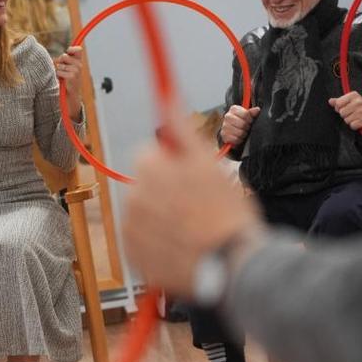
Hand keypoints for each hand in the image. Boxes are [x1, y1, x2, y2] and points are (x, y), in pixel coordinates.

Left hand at [55, 46, 84, 118]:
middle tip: (63, 69)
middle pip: (64, 56)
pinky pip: (59, 72)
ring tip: (64, 76)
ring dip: (59, 71)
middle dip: (60, 62)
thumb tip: (63, 55)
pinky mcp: (71, 76)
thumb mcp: (68, 68)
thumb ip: (66, 60)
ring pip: (60, 65)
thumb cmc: (68, 79)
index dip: (72, 49)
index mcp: (79, 62)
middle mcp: (79, 65)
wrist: (71, 94)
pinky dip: (58, 76)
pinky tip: (63, 81)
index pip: (78, 50)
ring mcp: (76, 71)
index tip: (68, 51)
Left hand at [124, 108, 260, 291]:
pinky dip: (153, 243)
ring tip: (189, 230)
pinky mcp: (132, 254)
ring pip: (141, 212)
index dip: (171, 166)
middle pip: (143, 185)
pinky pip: (138, 241)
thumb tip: (166, 97)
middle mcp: (133, 196)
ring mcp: (131, 227)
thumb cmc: (225, 213)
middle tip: (193, 207)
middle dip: (163, 192)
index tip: (190, 181)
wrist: (230, 264)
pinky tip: (178, 246)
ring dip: (158, 218)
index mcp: (149, 169)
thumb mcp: (207, 163)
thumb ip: (181, 130)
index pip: (148, 155)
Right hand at [219, 104, 260, 145]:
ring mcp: (225, 126)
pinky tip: (239, 137)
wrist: (232, 130)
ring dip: (243, 134)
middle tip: (246, 127)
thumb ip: (252, 113)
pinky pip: (235, 139)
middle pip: (242, 124)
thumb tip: (257, 109)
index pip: (245, 114)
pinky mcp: (224, 135)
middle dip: (246, 127)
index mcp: (234, 109)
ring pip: (239, 132)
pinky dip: (238, 140)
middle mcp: (228, 116)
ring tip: (243, 132)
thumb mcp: (247, 115)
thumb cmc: (241, 121)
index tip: (250, 121)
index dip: (250, 119)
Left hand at [329, 91, 361, 130]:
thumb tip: (330, 101)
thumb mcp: (351, 100)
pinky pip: (352, 125)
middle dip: (345, 115)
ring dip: (350, 121)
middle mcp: (358, 102)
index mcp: (353, 95)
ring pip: (346, 120)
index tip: (345, 108)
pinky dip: (355, 126)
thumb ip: (339, 101)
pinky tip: (359, 122)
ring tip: (356, 117)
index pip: (338, 103)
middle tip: (352, 113)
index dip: (339, 108)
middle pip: (342, 113)